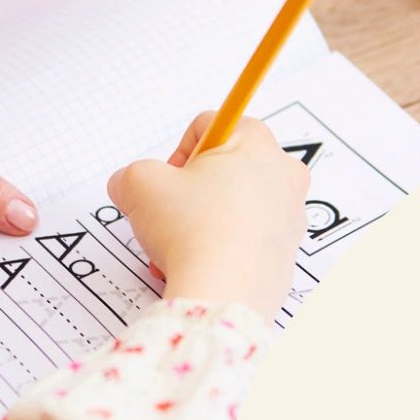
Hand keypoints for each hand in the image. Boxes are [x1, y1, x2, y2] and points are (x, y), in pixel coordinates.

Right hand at [107, 112, 309, 316]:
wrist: (223, 294)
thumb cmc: (194, 232)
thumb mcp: (140, 185)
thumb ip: (131, 174)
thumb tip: (128, 183)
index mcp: (258, 143)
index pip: (212, 124)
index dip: (179, 151)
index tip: (170, 178)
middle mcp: (284, 175)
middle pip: (226, 167)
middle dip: (193, 189)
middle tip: (173, 210)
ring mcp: (290, 216)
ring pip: (235, 205)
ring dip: (203, 220)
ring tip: (181, 243)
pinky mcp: (286, 253)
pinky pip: (247, 238)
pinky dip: (222, 245)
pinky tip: (199, 262)